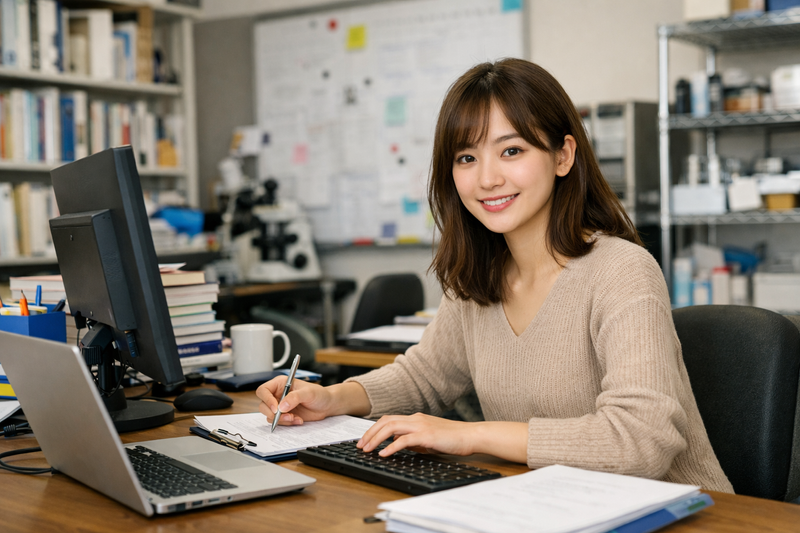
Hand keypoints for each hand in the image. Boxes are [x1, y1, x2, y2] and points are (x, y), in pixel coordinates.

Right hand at [256, 378, 335, 426]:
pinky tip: (298, 420)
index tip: (277, 409)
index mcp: (280, 384)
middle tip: (288, 416)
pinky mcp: (284, 415)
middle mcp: (277, 394)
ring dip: (282, 420)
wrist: (326, 405)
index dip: (267, 400)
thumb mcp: (308, 392)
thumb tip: (282, 406)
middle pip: (263, 405)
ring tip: (296, 418)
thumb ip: (294, 397)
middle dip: (274, 413)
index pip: (263, 391)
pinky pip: (278, 422)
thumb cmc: (319, 394)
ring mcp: (280, 406)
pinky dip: (287, 423)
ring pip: (270, 416)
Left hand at [357, 413, 476, 456]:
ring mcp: (421, 425)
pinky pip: (403, 440)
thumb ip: (414, 440)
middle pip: (385, 421)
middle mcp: (416, 419)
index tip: (365, 440)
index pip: (389, 419)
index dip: (374, 429)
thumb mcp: (429, 439)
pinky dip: (391, 446)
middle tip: (360, 445)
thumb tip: (399, 445)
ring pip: (391, 427)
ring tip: (367, 449)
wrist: (470, 436)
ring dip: (376, 438)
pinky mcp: (426, 435)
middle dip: (370, 433)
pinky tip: (384, 454)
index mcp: (416, 418)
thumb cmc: (452, 438)